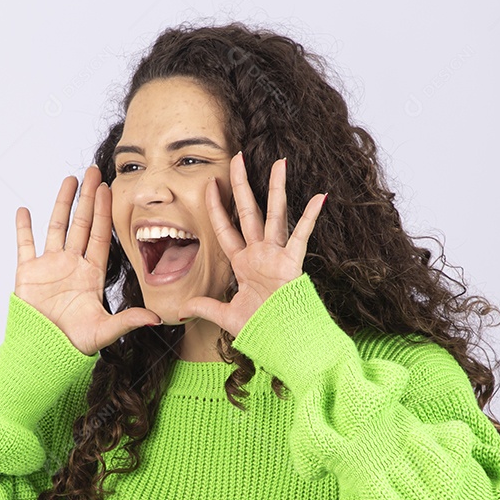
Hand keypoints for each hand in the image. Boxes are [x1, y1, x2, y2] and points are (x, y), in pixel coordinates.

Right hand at [15, 164, 161, 355]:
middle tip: (93, 172)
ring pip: (56, 226)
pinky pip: (25, 245)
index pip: (99, 235)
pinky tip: (24, 210)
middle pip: (80, 224)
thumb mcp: (105, 330)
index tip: (108, 189)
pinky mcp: (27, 272)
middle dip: (87, 198)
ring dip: (62, 204)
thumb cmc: (75, 343)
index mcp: (91, 273)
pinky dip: (23, 228)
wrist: (45, 352)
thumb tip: (157, 318)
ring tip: (69, 180)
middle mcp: (72, 264)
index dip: (103, 212)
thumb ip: (128, 320)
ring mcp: (49, 266)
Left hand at [177, 153, 326, 336]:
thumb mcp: (225, 316)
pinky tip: (319, 197)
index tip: (210, 184)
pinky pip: (301, 235)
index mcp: (243, 264)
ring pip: (275, 214)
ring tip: (280, 163)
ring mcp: (276, 255)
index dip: (216, 207)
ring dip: (277, 189)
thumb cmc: (259, 328)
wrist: (281, 340)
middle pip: (248, 211)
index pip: (225, 228)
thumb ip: (205, 307)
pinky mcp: (292, 262)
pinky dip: (310, 217)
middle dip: (241, 185)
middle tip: (237, 158)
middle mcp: (259, 253)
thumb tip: (180, 309)